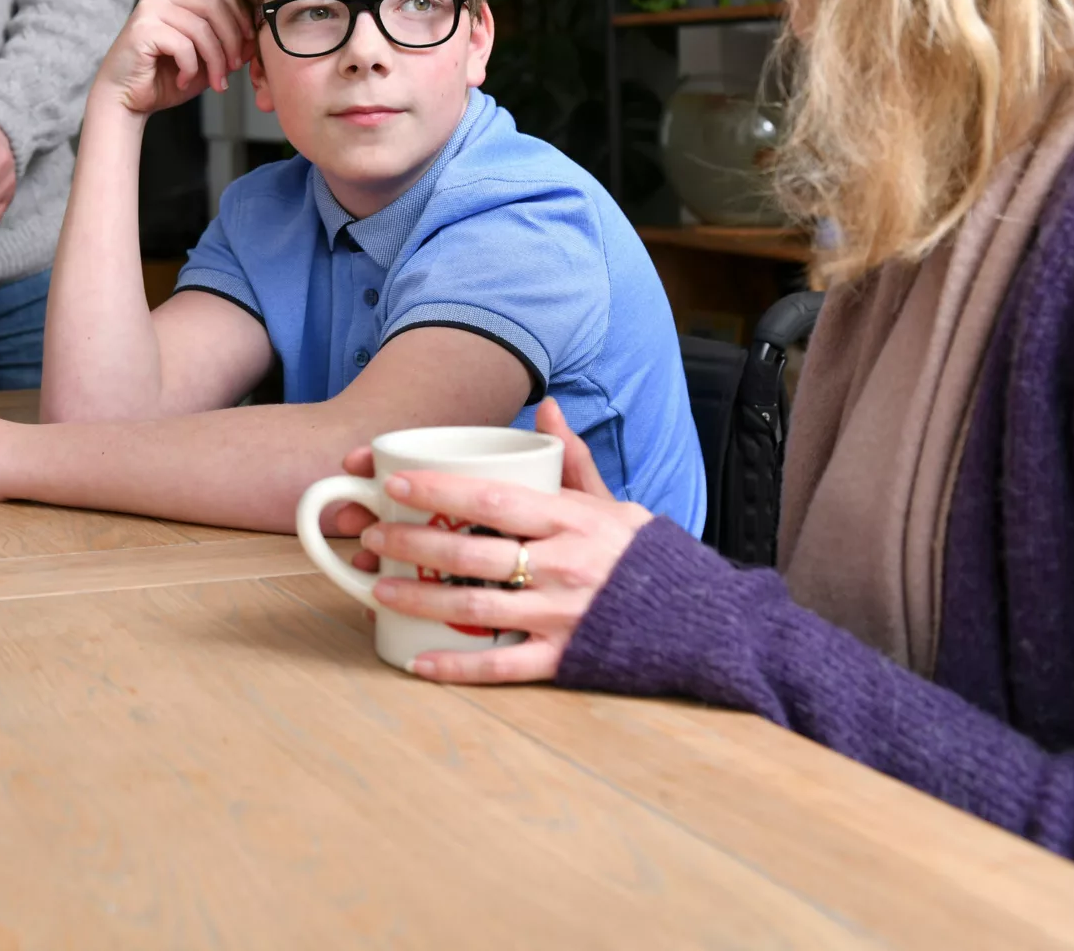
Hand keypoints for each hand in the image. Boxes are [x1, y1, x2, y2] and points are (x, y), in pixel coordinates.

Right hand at [91, 0, 253, 118]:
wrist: (126, 101)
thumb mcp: (205, 59)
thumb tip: (254, 36)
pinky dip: (190, 68)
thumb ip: (227, 44)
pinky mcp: (141, 29)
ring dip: (215, 60)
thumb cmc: (163, 79)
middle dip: (232, 39)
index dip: (241, 15)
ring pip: (202, 28)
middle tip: (234, 67)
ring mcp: (149, 9)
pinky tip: (182, 80)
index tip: (249, 43)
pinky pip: (183, 45)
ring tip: (215, 82)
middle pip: (215, 4)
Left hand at [350, 398, 653, 683]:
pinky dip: (457, 666)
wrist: (703, 619)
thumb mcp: (613, 503)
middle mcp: (562, 566)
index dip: (439, 491)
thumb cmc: (647, 557)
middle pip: (472, 554)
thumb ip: (573, 459)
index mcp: (570, 521)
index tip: (395, 484)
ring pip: (476, 609)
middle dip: (412, 545)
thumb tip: (547, 407)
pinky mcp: (565, 658)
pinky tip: (418, 661)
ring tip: (378, 588)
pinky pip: (502, 665)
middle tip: (370, 536)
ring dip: (420, 600)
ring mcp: (562, 616)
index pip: (493, 500)